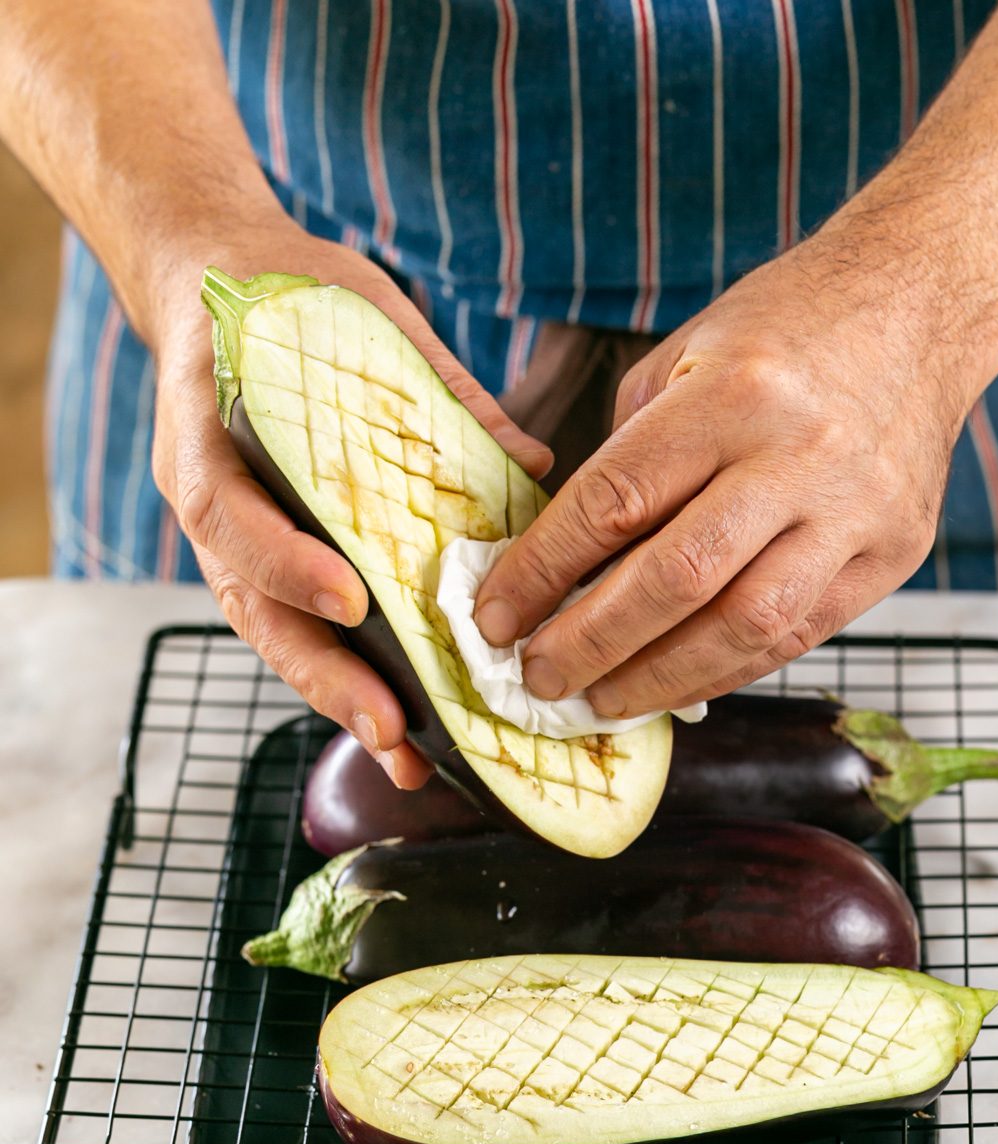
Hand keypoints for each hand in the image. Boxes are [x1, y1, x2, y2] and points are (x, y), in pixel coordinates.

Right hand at [149, 212, 551, 785]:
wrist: (215, 283)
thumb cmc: (287, 298)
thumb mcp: (359, 312)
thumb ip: (437, 385)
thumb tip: (532, 460)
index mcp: (212, 435)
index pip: (233, 513)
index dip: (286, 562)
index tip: (349, 599)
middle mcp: (213, 501)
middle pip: (252, 609)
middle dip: (323, 675)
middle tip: (389, 727)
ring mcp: (231, 537)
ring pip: (271, 634)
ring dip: (335, 698)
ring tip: (401, 752)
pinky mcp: (259, 556)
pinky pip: (292, 624)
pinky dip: (341, 674)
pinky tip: (397, 718)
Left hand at [472, 219, 988, 717]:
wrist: (923, 307)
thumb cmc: (789, 328)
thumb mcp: (689, 354)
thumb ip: (632, 452)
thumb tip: (569, 556)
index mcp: (733, 394)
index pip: (615, 502)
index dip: (543, 571)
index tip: (496, 616)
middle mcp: (799, 456)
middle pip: (676, 578)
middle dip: (591, 642)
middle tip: (537, 678)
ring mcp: (854, 513)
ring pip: (743, 627)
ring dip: (659, 679)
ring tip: (601, 700)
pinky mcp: (894, 555)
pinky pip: (799, 637)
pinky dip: (727, 670)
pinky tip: (677, 684)